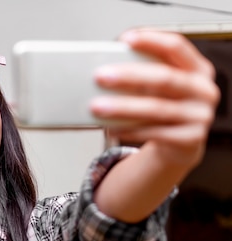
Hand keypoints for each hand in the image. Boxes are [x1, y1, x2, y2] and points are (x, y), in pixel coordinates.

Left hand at [91, 29, 219, 168]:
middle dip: (130, 76)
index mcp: (198, 69)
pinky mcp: (189, 139)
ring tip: (98, 106)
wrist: (181, 141)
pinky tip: (111, 128)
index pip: (176, 47)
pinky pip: (154, 133)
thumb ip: (144, 73)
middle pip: (164, 78)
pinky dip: (130, 130)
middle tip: (101, 76)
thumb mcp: (161, 86)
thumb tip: (106, 68)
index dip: (151, 40)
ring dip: (123, 107)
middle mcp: (203, 90)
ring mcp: (199, 116)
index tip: (126, 39)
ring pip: (157, 108)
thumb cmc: (167, 105)